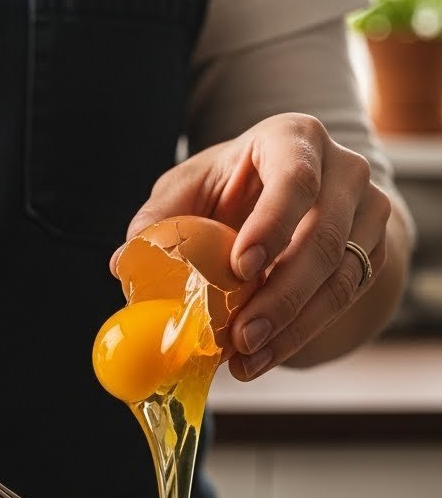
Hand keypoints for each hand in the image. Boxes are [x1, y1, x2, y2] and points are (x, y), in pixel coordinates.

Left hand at [124, 113, 391, 378]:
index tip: (240, 270)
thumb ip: (158, 219)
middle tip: (240, 337)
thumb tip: (124, 262)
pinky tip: (264, 356)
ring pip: (340, 278)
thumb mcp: (189, 189)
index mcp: (294, 138)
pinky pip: (345, 300)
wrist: (288, 198)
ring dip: (292, 326)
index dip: (271, 226)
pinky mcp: (373, 251)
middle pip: (322, 239)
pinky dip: (301, 334)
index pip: (295, 180)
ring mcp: (368, 211)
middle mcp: (343, 169)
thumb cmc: (231, 187)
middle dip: (279, 297)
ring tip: (247, 359)